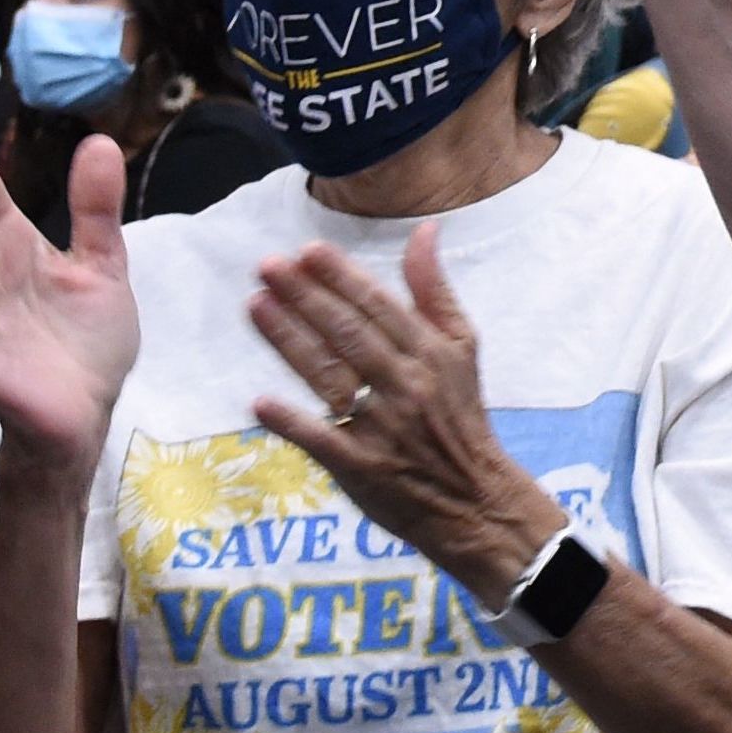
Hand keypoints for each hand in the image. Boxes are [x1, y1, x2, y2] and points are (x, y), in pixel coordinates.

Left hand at [247, 228, 558, 597]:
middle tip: (267, 267)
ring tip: (255, 306)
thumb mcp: (462, 350)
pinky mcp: (363, 468)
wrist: (476, 501)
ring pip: (331, 377)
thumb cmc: (460, 418)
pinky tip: (260, 402)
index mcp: (432, 355)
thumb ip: (435, 291)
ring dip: (290, 341)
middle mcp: (408, 386)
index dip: (342, 278)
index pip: (380, 307)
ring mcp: (384, 428)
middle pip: (349, 335)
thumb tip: (425, 231)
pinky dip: (293, 423)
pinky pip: (323, 440)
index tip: (307, 252)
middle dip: (306, 298)